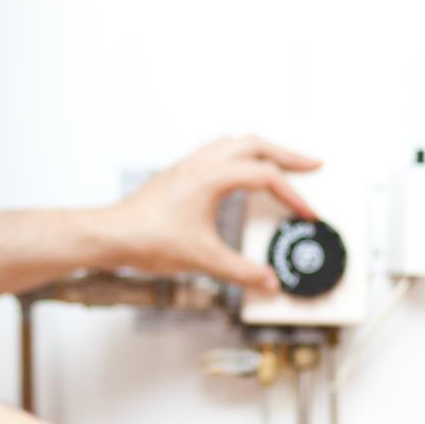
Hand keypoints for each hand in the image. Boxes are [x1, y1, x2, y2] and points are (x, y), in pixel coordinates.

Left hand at [111, 136, 320, 292]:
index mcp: (211, 176)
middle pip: (255, 144)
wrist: (111, 234)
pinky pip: (218, 150)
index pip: (265, 177)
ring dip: (262, 150)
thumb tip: (268, 281)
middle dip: (287, 154)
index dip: (293, 196)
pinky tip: (242, 173)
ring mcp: (188, 164)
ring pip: (234, 142)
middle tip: (313, 165)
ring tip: (282, 163)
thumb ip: (241, 271)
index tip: (308, 214)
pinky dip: (240, 155)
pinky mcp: (179, 172)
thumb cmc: (147, 239)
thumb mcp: (203, 260)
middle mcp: (201, 162)